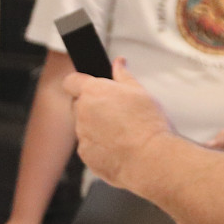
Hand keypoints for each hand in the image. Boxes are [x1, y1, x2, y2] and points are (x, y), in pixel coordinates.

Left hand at [62, 60, 173, 186]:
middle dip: (92, 107)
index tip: (91, 87)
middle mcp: (83, 112)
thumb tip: (118, 63)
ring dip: (98, 128)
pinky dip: (100, 147)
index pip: (71, 81)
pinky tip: (120, 149)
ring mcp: (82, 135)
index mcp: (93, 91)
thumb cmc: (149, 124)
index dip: (80, 83)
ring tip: (124, 134)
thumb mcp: (140, 92)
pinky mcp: (86, 155)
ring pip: (85, 128)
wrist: (152, 159)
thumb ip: (123, 76)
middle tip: (117, 112)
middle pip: (79, 105)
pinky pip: (89, 147)